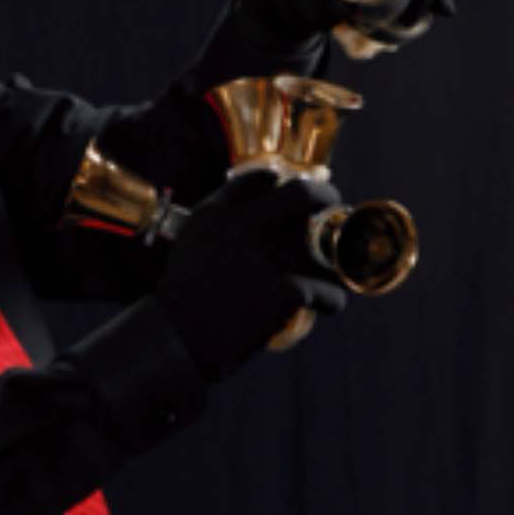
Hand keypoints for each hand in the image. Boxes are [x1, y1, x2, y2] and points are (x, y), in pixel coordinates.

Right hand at [155, 171, 346, 379]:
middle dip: (325, 196)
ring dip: (336, 258)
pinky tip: (326, 304)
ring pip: (324, 246)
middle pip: (301, 194)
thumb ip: (220, 220)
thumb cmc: (183, 294)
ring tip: (336, 270)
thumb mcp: (193, 241)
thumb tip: (256, 210)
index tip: (295, 193)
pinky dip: (332, 300)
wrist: (177, 336)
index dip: (284, 182)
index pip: (262, 178)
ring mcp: (265, 257)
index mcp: (218, 212)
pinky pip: (326, 290)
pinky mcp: (283, 291)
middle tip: (333, 205)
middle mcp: (243, 226)